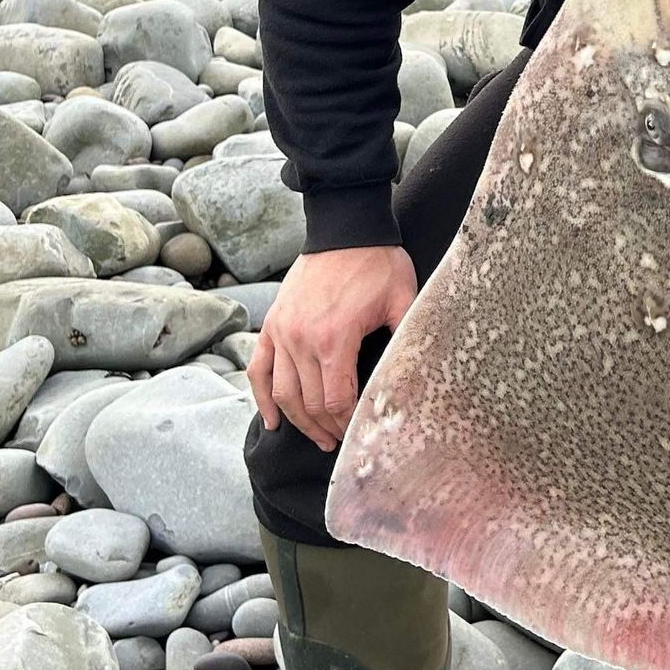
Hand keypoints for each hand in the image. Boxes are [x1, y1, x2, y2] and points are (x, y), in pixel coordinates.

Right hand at [248, 245, 416, 453]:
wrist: (345, 227)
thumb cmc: (378, 262)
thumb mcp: (402, 300)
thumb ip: (403, 340)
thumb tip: (410, 378)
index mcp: (334, 338)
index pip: (335, 400)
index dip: (348, 423)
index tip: (360, 432)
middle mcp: (300, 339)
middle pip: (308, 403)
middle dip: (326, 428)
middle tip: (342, 442)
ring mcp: (282, 331)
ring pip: (282, 392)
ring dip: (298, 421)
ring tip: (317, 437)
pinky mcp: (273, 323)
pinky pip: (259, 369)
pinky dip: (262, 397)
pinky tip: (272, 421)